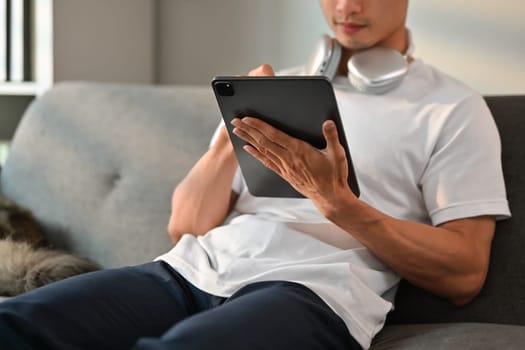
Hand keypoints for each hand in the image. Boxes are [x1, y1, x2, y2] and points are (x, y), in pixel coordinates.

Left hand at [231, 116, 352, 214]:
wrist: (330, 197)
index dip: (259, 126)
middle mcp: (289, 159)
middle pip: (263, 141)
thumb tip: (328, 122)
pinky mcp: (285, 174)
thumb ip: (332, 136)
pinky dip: (256, 154)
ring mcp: (285, 167)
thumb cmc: (334, 176)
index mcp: (300, 150)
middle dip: (248, 130)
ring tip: (237, 131)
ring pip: (262, 150)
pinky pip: (267, 162)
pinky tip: (248, 148)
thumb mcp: (337, 154)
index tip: (248, 119)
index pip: (274, 135)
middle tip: (235, 121)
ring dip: (249, 139)